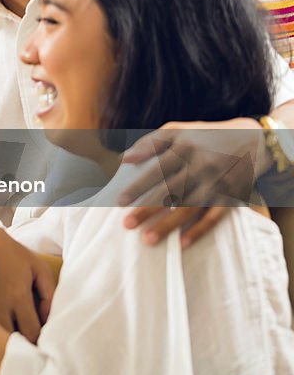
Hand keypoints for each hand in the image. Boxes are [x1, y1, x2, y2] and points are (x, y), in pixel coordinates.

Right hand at [0, 224, 55, 342]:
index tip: (36, 338)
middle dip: (18, 343)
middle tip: (22, 338)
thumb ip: (49, 294)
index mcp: (18, 296)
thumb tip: (48, 319)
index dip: (37, 340)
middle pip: (9, 341)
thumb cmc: (10, 252)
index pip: (32, 334)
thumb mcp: (37, 266)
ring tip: (5, 330)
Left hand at [117, 119, 263, 245]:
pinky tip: (182, 243)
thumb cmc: (206, 136)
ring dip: (168, 224)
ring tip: (147, 239)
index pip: (156, 170)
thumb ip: (150, 143)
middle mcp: (201, 166)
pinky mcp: (231, 197)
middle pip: (170, 191)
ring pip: (189, 207)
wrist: (255, 139)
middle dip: (147, 209)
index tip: (119, 202)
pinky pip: (214, 217)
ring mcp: (217, 183)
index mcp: (185, 147)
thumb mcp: (179, 130)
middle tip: (126, 225)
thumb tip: (123, 158)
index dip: (138, 186)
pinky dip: (199, 230)